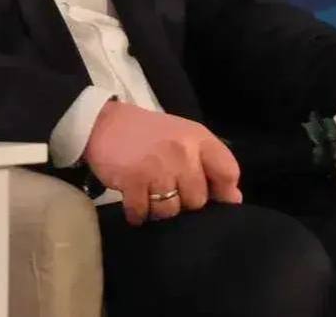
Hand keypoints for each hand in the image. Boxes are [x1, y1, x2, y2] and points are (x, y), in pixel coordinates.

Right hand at [83, 100, 243, 225]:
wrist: (103, 122)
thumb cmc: (148, 133)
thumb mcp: (183, 137)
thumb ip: (209, 163)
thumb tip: (233, 199)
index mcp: (198, 138)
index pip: (228, 172)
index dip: (223, 192)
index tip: (212, 198)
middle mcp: (182, 152)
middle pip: (198, 200)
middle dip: (183, 201)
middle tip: (167, 190)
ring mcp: (158, 167)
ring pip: (171, 211)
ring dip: (159, 209)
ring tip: (149, 195)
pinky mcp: (134, 180)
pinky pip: (143, 212)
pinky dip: (138, 213)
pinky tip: (134, 202)